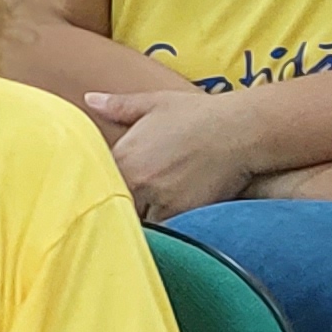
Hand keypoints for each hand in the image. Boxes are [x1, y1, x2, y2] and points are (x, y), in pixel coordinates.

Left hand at [85, 82, 264, 220]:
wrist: (240, 130)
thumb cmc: (198, 115)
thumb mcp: (155, 103)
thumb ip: (119, 106)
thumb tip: (91, 100)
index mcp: (123, 156)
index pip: (97, 183)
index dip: (102, 190)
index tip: (107, 193)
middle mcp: (137, 181)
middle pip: (115, 208)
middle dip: (120, 209)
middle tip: (128, 209)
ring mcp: (159, 200)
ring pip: (139, 223)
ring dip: (142, 222)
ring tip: (149, 218)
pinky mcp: (182, 214)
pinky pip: (165, 232)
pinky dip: (165, 231)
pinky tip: (170, 221)